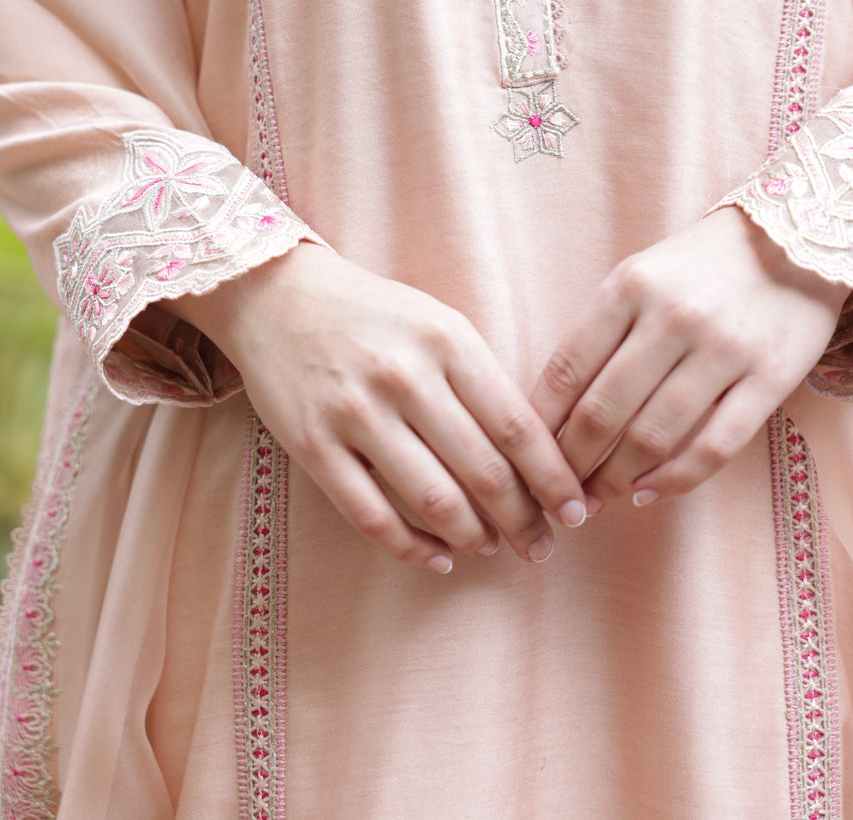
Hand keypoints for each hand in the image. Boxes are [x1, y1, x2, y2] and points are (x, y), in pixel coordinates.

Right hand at [170, 242, 587, 572]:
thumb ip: (482, 381)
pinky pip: (371, 515)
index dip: (553, 480)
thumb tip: (535, 457)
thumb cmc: (374, 316)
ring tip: (491, 548)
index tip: (576, 511)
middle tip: (541, 546)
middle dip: (523, 520)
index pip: (517, 427)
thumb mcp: (438, 324)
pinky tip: (437, 556)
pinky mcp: (312, 444)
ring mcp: (355, 412)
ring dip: (473, 537)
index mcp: (447, 341)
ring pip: (433, 500)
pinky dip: (412, 546)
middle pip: (483, 471)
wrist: (277, 296)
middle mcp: (405, 377)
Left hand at [529, 206, 850, 509]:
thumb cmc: (698, 266)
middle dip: (573, 464)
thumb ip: (600, 332)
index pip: (566, 370)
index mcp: (629, 287)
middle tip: (561, 493)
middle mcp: (673, 317)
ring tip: (600, 498)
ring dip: (616, 479)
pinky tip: (648, 492)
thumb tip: (554, 410)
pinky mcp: (770, 378)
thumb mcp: (639, 276)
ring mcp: (724, 349)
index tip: (529, 456)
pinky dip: (674, 480)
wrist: (793, 239)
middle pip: (603, 411)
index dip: (542, 425)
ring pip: (653, 436)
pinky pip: (714, 446)